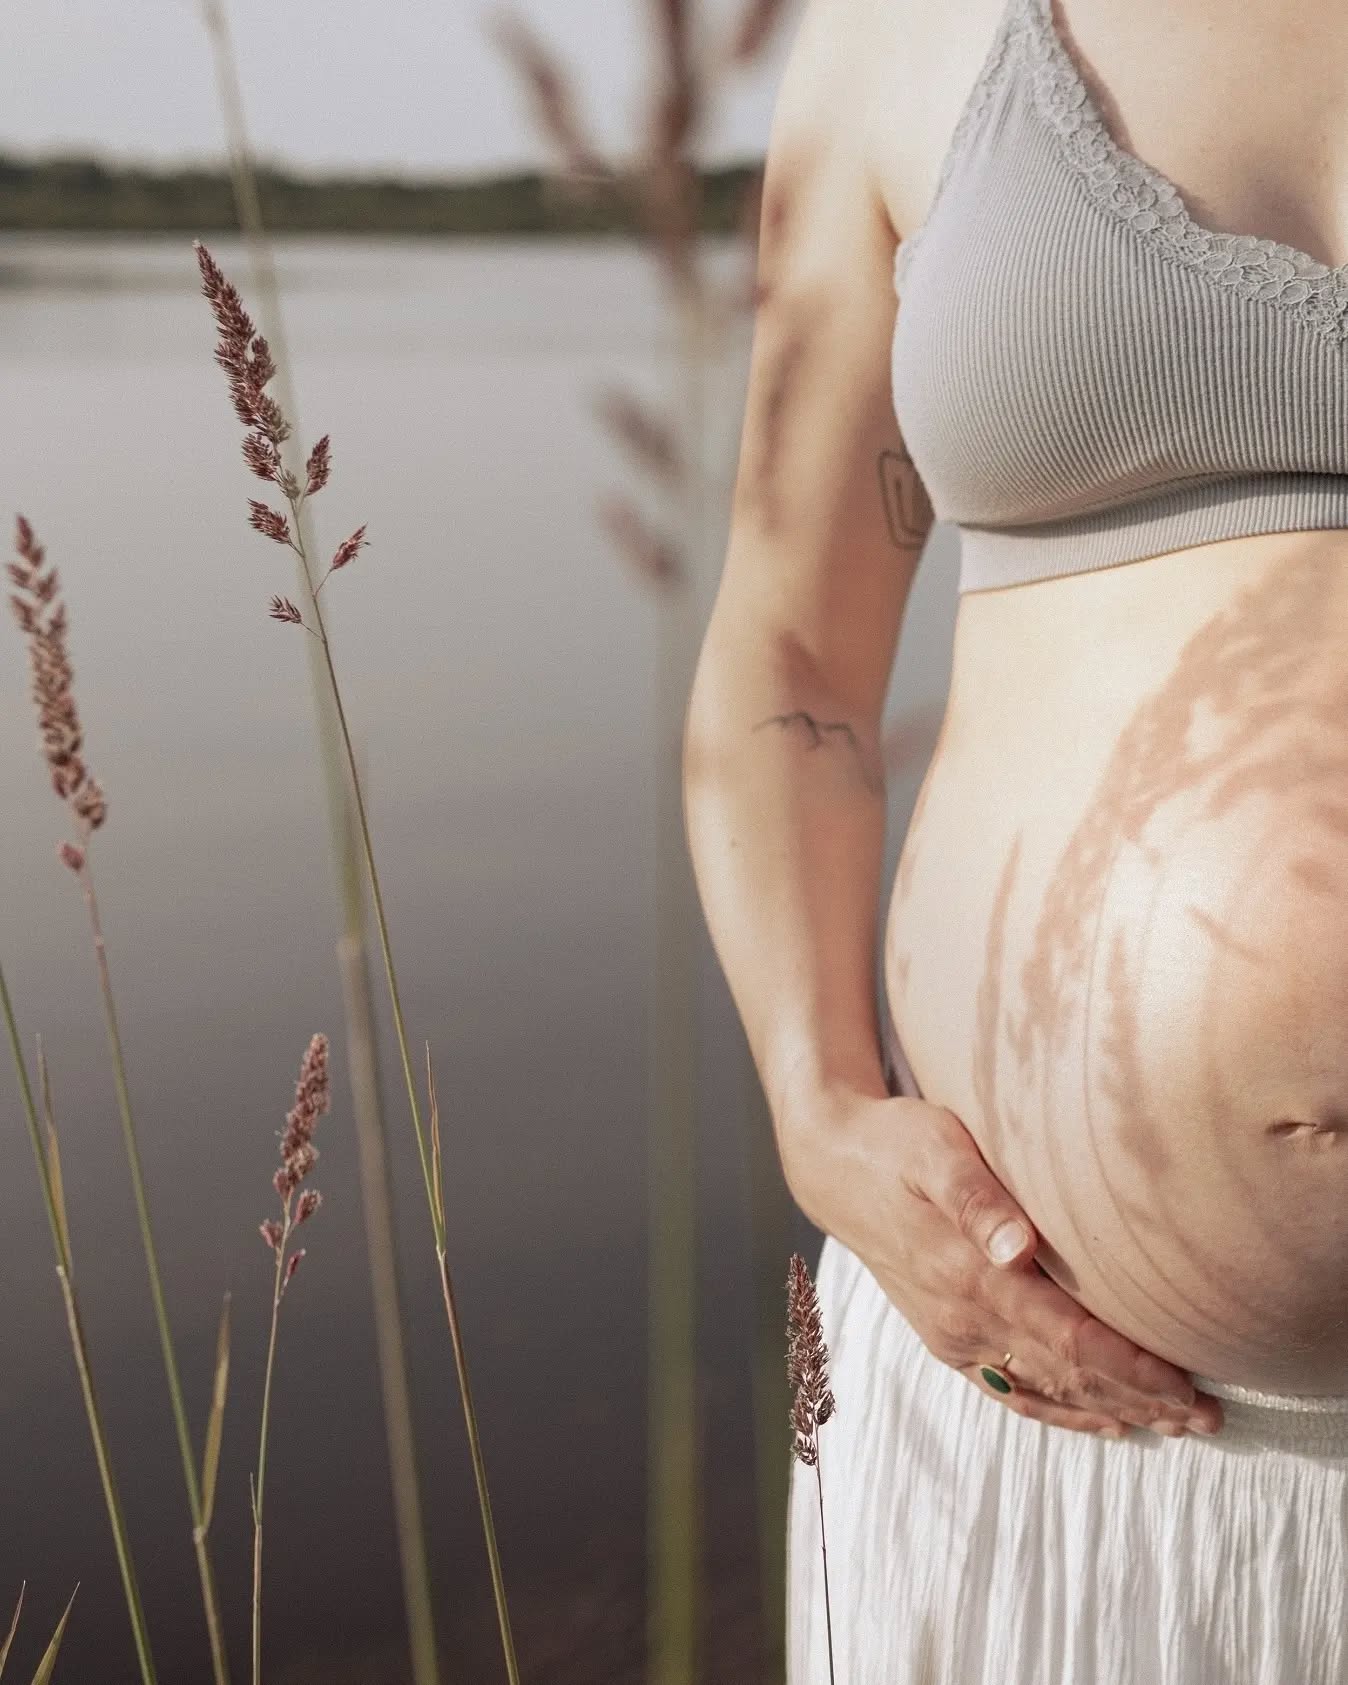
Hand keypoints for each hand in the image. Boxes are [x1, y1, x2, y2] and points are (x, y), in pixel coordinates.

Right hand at [781, 1082, 1224, 1437]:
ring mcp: (951, 1333)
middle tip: (1209, 1418)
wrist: (833, 1163)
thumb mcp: (935, 1149)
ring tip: (1175, 1426)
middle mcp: (961, 1318)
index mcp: (968, 1275)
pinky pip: (1010, 1390)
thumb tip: (1018, 1245)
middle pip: (1066, 1376)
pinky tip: (1101, 1420)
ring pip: (1044, 1391)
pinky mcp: (944, 1335)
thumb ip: (976, 1198)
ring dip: (1112, 1411)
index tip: (1188, 1386)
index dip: (1131, 1369)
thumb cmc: (895, 1142)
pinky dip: (1061, 1411)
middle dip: (1140, 1400)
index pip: (1068, 1340)